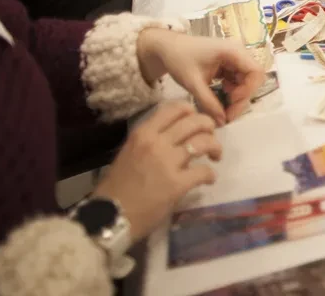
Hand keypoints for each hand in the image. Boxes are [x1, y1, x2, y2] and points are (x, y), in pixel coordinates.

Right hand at [93, 102, 221, 241]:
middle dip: (209, 127)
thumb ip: (151, 140)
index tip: (196, 121)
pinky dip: (210, 174)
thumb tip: (174, 135)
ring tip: (215, 156)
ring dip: (215, 147)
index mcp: (143, 133)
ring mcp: (168, 162)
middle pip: (195, 122)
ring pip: (203, 142)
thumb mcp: (129, 152)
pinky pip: (204, 171)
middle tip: (210, 137)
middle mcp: (156, 142)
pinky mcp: (177, 184)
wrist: (110, 216)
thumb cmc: (117, 187)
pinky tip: (208, 179)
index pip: (175, 108)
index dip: (192, 111)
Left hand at [136, 29, 265, 125]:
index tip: (231, 101)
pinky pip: (238, 80)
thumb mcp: (192, 83)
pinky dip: (232, 92)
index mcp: (233, 51)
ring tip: (223, 108)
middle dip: (243, 98)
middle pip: (253, 78)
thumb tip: (222, 122)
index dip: (248, 90)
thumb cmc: (179, 59)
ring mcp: (234, 58)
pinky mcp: (229, 64)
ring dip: (238, 97)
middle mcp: (239, 52)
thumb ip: (208, 102)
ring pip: (246, 81)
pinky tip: (220, 98)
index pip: (256, 72)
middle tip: (227, 114)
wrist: (166, 47)